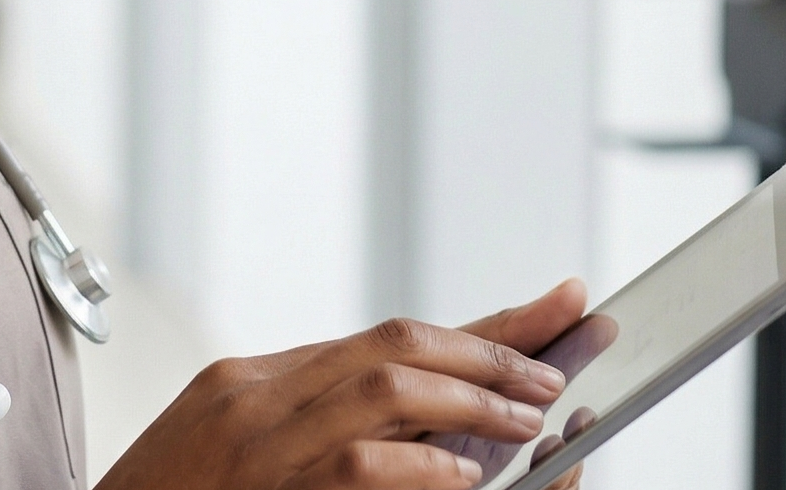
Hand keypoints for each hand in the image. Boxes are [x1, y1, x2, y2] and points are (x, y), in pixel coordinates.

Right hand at [98, 279, 588, 489]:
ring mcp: (259, 444)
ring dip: (473, 402)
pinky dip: (423, 467)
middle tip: (557, 366)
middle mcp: (255, 397)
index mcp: (248, 381)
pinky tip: (464, 475)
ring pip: (386, 390)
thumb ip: (304, 422)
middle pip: (393, 345)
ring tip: (533, 417)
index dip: (475, 327)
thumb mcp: (227, 448)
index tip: (550, 312)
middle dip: (487, 349)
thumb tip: (413, 428)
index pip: (383, 337)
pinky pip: (361, 467)